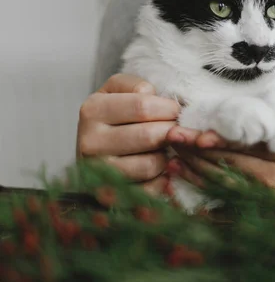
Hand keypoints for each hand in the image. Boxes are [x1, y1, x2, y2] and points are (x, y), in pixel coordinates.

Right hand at [76, 74, 179, 194]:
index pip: (143, 106)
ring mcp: (98, 171)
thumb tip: (161, 100)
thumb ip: (139, 87)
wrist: (96, 148)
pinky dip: (162, 180)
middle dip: (172, 133)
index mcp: (93, 109)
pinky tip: (161, 169)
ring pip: (151, 164)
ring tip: (164, 148)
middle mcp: (90, 141)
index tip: (176, 111)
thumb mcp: (120, 90)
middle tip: (176, 131)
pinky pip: (149, 190)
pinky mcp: (110, 194)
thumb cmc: (116, 115)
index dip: (169, 108)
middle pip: (149, 136)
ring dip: (167, 156)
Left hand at [166, 90, 274, 206]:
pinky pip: (222, 205)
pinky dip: (200, 196)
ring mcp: (260, 201)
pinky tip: (183, 185)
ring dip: (194, 172)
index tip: (197, 136)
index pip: (247, 150)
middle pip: (226, 167)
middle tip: (172, 140)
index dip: (221, 144)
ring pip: (220, 185)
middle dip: (197, 154)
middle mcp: (269, 182)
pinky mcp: (252, 212)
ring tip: (171, 160)